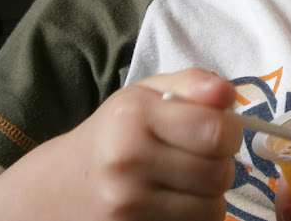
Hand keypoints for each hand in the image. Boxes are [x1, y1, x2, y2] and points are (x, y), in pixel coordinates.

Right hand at [0, 68, 242, 220]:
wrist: (61, 186)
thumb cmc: (116, 131)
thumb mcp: (147, 94)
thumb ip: (192, 84)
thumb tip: (227, 94)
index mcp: (135, 116)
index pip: (216, 133)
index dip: (229, 132)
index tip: (217, 131)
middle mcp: (128, 162)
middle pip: (220, 174)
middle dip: (220, 164)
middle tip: (199, 156)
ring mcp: (128, 206)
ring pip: (213, 208)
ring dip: (209, 195)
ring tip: (185, 180)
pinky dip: (194, 217)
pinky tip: (173, 202)